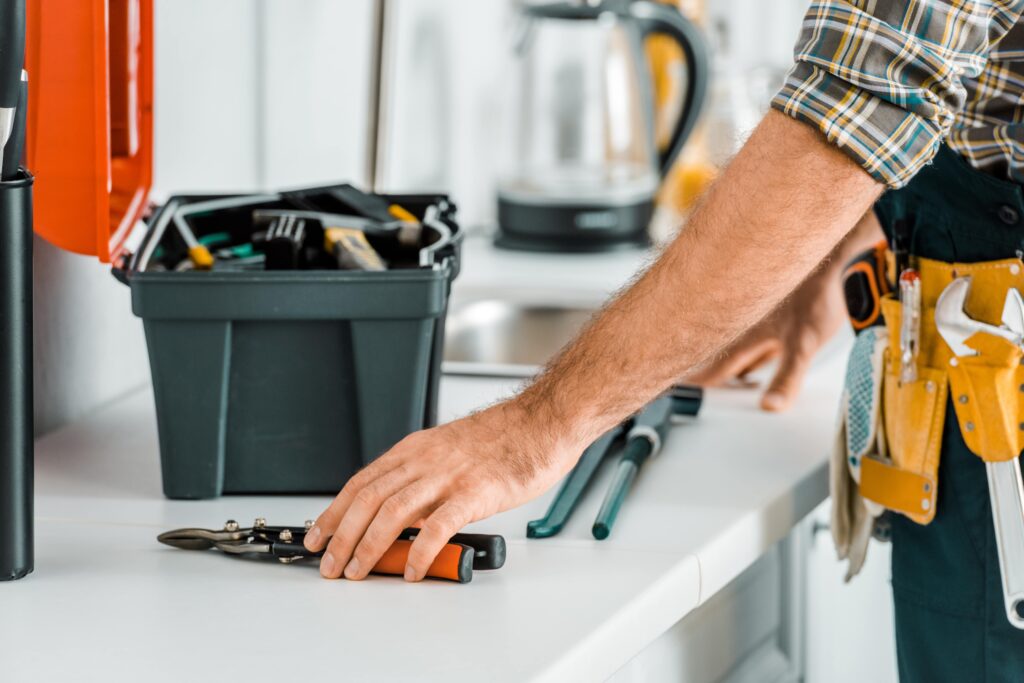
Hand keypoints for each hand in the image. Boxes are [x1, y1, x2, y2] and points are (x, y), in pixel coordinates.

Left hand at [303, 401, 581, 581]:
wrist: (541, 423)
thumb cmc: (502, 440)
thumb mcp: (448, 451)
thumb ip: (422, 479)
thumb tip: (401, 517)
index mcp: (415, 450)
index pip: (361, 482)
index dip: (333, 512)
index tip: (317, 537)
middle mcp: (424, 460)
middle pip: (368, 499)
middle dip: (342, 536)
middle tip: (330, 566)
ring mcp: (448, 476)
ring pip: (393, 512)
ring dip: (368, 546)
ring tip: (357, 572)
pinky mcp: (475, 493)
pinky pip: (439, 526)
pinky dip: (420, 551)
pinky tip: (413, 570)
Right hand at [687, 264, 846, 411]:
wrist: (836, 255)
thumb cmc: (817, 292)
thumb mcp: (803, 343)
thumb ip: (787, 376)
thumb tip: (769, 406)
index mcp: (746, 335)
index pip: (714, 367)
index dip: (698, 382)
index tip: (678, 392)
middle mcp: (748, 324)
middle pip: (723, 355)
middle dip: (711, 371)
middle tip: (692, 386)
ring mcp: (764, 315)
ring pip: (740, 343)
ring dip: (733, 359)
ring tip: (724, 376)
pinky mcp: (780, 307)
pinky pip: (758, 333)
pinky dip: (757, 347)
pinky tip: (762, 351)